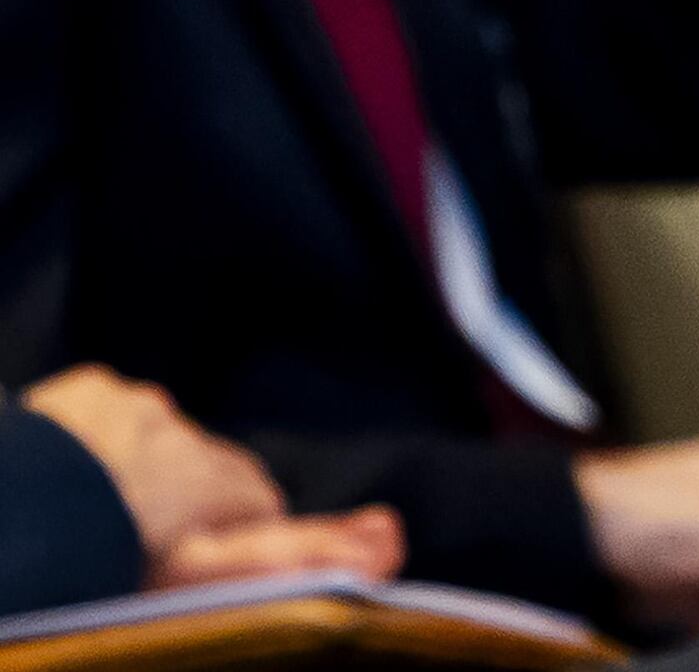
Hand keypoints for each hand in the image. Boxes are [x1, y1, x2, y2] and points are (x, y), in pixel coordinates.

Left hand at [15, 368, 399, 589]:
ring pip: (153, 442)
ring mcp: (131, 407)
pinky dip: (94, 445)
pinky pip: (103, 417)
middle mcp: (188, 431)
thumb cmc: (110, 553)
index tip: (197, 568)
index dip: (233, 539)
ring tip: (98, 520)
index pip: (258, 504)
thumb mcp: (201, 575)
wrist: (16, 508)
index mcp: (221, 478)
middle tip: (142, 549)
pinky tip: (69, 483)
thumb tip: (392, 538)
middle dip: (186, 500)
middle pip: (204, 470)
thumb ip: (296, 556)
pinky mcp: (83, 393)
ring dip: (138, 473)